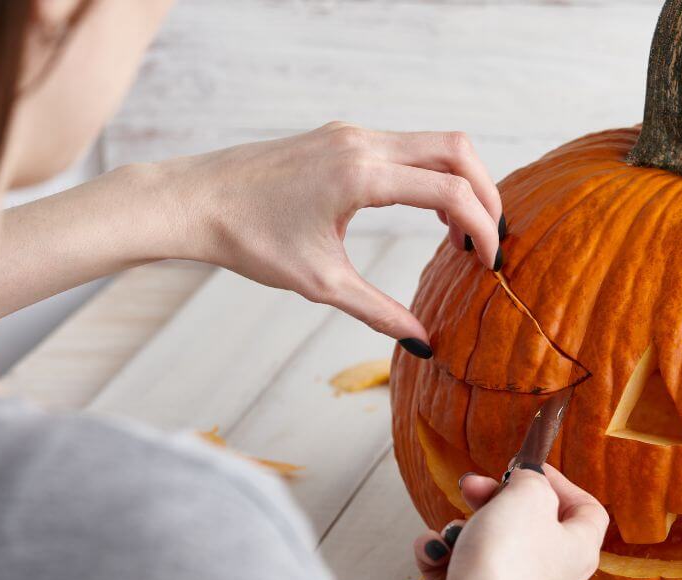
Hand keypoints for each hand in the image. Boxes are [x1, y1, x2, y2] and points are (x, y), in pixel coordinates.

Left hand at [157, 122, 503, 353]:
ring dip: (458, 182)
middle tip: (489, 238)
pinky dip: (430, 174)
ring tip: (458, 233)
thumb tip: (423, 343)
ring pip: (433, 143)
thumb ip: (379, 312)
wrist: (192, 201)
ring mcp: (351, 133)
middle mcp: (362, 143)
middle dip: (487, 192)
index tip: (490, 262)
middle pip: (457, 150)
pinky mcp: (340, 136)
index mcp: (361, 175)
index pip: (450, 192)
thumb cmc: (248, 239)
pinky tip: (423, 212)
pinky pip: (405, 145)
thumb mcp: (320, 283)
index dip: (482, 227)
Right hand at [412, 465, 608, 579]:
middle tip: (472, 486)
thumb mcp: (529, 497)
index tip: (529, 470)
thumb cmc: (507, 566)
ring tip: (453, 531)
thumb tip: (528, 477)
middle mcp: (551, 576)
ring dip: (461, 529)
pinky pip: (458, 571)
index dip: (560, 484)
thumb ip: (532, 479)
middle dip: (493, 499)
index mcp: (576, 549)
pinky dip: (442, 557)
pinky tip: (435, 552)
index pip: (585, 511)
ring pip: (486, 546)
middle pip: (527, 523)